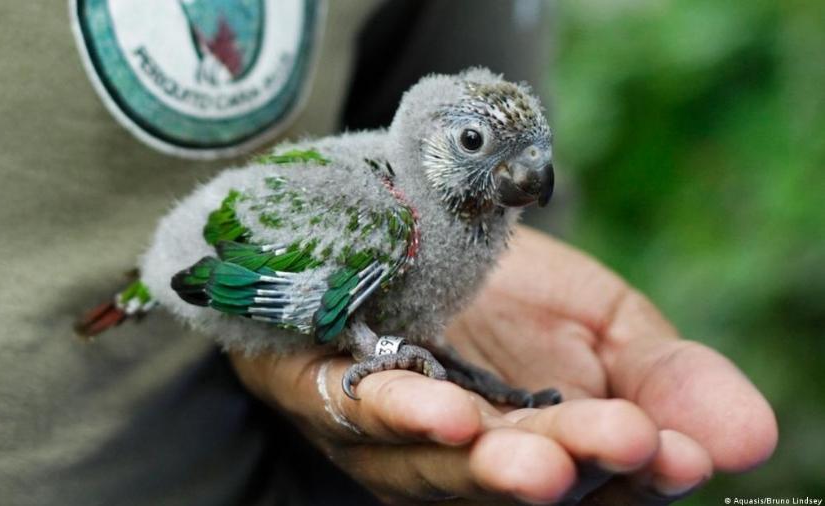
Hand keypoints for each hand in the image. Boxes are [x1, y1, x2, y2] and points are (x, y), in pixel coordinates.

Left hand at [229, 227, 776, 503]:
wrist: (410, 224)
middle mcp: (476, 460)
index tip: (680, 452)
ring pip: (445, 467)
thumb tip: (752, 438)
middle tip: (627, 444)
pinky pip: (365, 414)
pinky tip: (441, 412)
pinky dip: (402, 417)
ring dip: (491, 463)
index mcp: (551, 449)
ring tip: (534, 457)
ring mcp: (401, 440)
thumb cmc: (509, 287)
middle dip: (576, 462)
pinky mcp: (337, 397)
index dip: (642, 471)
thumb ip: (666, 376)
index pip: (605, 479)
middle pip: (529, 477)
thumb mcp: (605, 320)